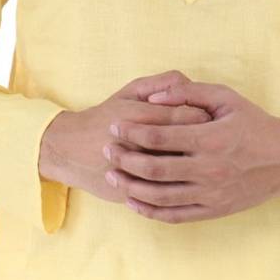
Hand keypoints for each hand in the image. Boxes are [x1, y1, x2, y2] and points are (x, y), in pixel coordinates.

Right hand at [38, 71, 212, 203]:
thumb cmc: (106, 116)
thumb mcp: (130, 91)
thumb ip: (162, 82)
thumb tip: (192, 84)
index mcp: (141, 116)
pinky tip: (182, 180)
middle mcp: (138, 145)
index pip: (187, 117)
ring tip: (197, 161)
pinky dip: (178, 191)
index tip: (210, 119)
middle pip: (188, 147)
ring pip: (178, 176)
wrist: (69, 150)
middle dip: (204, 146)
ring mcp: (134, 173)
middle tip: (210, 142)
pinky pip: (164, 198)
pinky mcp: (131, 194)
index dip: (204, 119)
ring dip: (193, 171)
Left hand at [101, 78, 279, 222]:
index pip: (160, 136)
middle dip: (124, 158)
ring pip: (159, 195)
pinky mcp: (213, 210)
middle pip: (153, 167)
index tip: (115, 125)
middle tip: (107, 149)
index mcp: (211, 138)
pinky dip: (149, 210)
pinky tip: (133, 200)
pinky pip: (174, 215)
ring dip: (130, 185)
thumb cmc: (254, 123)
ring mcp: (211, 193)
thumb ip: (188, 92)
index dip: (131, 131)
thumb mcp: (226, 97)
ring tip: (113, 175)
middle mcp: (210, 169)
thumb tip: (154, 97)